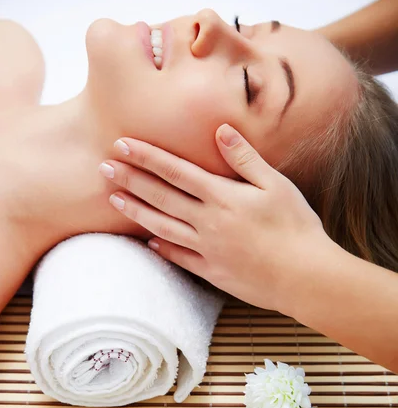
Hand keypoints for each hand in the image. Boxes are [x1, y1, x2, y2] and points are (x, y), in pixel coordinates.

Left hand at [100, 124, 331, 313]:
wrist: (303, 277)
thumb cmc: (296, 227)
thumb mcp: (276, 185)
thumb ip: (245, 158)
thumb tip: (219, 130)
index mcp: (222, 197)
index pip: (176, 171)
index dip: (147, 156)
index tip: (122, 144)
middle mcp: (208, 222)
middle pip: (161, 197)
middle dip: (131, 179)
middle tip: (103, 167)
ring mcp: (207, 249)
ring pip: (163, 226)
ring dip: (136, 211)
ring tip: (114, 199)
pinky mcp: (212, 272)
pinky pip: (180, 257)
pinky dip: (162, 247)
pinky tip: (149, 241)